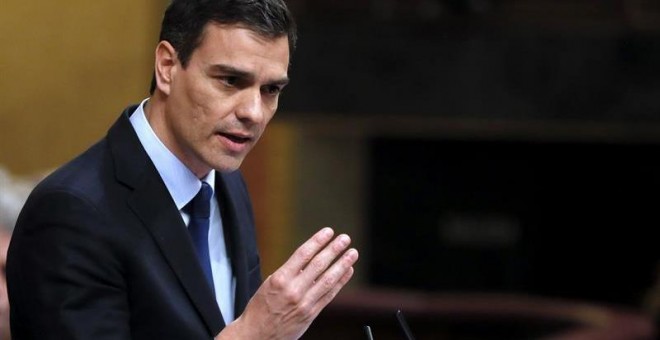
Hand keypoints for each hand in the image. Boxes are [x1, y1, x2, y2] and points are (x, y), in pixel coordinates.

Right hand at [217, 227, 357, 339]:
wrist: (256, 335)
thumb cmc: (260, 309)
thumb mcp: (269, 285)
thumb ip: (288, 273)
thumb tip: (307, 260)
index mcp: (280, 279)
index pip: (303, 254)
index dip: (318, 241)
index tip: (328, 231)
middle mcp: (294, 290)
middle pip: (319, 264)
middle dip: (334, 249)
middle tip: (345, 238)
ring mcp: (304, 303)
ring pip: (328, 279)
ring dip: (342, 264)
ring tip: (352, 253)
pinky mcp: (311, 314)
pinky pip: (330, 295)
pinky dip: (340, 282)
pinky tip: (347, 271)